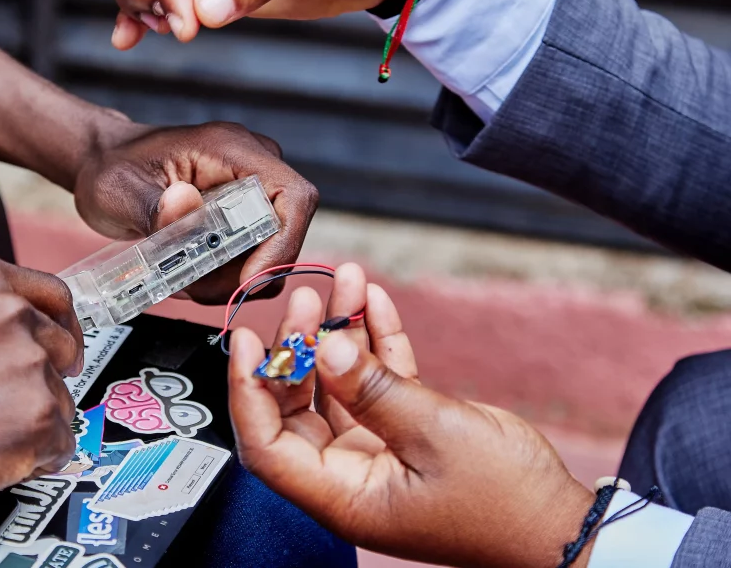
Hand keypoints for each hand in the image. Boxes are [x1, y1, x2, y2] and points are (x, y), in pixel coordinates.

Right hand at [0, 256, 82, 531]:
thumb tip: (28, 332)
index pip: (55, 297)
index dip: (59, 327)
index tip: (62, 345)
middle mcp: (13, 315)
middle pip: (63, 350)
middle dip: (41, 379)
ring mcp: (30, 366)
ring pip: (61, 400)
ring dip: (32, 422)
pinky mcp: (39, 419)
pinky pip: (61, 444)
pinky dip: (35, 458)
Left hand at [75, 121, 318, 303]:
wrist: (105, 163)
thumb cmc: (111, 168)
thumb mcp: (119, 190)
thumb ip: (151, 204)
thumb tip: (186, 207)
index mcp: (233, 149)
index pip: (293, 196)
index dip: (284, 243)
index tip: (248, 279)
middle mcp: (254, 165)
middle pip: (285, 231)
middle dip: (249, 272)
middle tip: (199, 288)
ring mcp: (252, 189)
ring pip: (271, 251)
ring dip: (233, 280)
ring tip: (185, 279)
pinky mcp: (244, 212)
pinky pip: (254, 254)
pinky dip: (226, 276)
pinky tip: (190, 273)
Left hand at [228, 264, 595, 567]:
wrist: (562, 526)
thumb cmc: (504, 503)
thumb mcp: (435, 435)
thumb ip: (375, 389)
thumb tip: (324, 349)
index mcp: (342, 494)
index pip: (266, 441)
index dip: (248, 388)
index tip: (246, 338)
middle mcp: (349, 473)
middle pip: (297, 403)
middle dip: (299, 346)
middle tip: (307, 299)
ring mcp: (376, 450)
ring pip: (339, 383)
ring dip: (340, 333)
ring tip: (346, 281)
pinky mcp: (406, 431)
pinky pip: (377, 380)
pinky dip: (376, 342)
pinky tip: (373, 302)